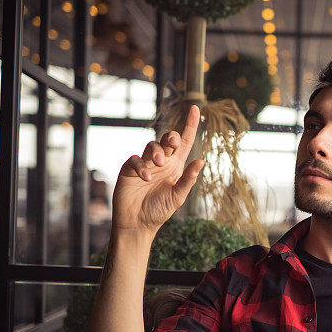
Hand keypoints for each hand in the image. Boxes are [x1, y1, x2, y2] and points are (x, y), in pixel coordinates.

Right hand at [111, 105, 204, 235]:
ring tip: (159, 163)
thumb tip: (201, 160)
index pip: (185, 142)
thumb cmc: (159, 210)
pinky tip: (146, 177)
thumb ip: (188, 179)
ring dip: (156, 151)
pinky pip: (135, 159)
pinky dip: (141, 165)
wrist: (138, 223)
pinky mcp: (130, 169)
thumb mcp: (178, 196)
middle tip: (172, 144)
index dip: (190, 125)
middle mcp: (162, 162)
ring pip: (151, 145)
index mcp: (176, 166)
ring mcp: (145, 164)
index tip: (195, 108)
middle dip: (171, 137)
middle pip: (167, 140)